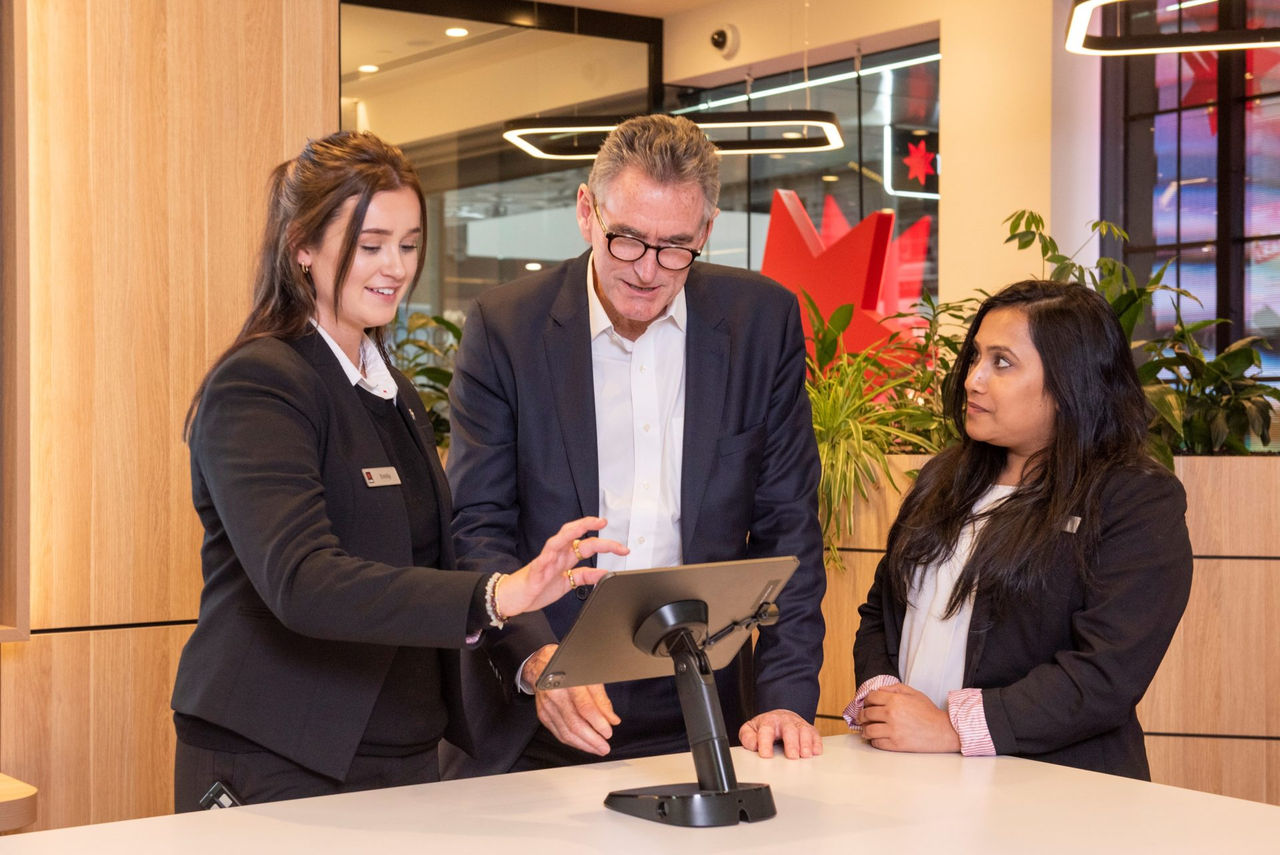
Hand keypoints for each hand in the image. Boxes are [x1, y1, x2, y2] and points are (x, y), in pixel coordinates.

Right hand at [496, 517, 627, 617]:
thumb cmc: (538, 587)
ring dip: (569, 533)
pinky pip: (540, 563)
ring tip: (581, 527)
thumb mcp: (568, 583)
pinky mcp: (534, 572)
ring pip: (557, 542)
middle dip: (588, 527)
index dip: (605, 544)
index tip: (621, 547)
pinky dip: (547, 559)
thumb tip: (604, 573)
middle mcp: (557, 555)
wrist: (514, 597)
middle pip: (573, 536)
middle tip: (603, 522)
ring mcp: (545, 562)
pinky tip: (552, 556)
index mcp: (565, 558)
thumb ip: (585, 577)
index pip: (587, 544)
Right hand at [522, 644, 619, 755]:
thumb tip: (612, 720)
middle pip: (574, 724)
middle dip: (592, 740)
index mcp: (569, 682)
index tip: (608, 732)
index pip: (584, 707)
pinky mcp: (543, 715)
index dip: (598, 722)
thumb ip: (601, 699)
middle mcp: (555, 695)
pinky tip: (583, 744)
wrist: (542, 665)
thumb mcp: (589, 677)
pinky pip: (558, 733)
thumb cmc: (568, 669)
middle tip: (605, 747)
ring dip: (584, 744)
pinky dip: (573, 742)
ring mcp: (547, 707)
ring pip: (566, 732)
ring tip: (597, 749)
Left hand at [739, 709, 822, 758]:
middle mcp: (785, 721)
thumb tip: (754, 745)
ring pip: (804, 731)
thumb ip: (748, 737)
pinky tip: (816, 752)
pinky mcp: (809, 730)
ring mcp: (798, 724)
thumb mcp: (751, 729)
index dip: (766, 743)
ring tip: (805, 755)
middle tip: (792, 756)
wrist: (780, 717)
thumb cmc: (766, 727)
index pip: (766, 730)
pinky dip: (817, 743)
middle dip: (791, 743)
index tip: (766, 755)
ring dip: (806, 743)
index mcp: (768, 721)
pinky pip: (815, 734)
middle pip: (789, 730)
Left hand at [857, 683, 960, 752]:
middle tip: (862, 718)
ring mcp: (893, 730)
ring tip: (866, 730)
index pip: (870, 697)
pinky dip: (874, 741)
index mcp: (895, 700)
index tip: (867, 704)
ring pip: (868, 730)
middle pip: (866, 714)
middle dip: (862, 716)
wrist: (942, 731)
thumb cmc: (929, 712)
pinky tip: (876, 738)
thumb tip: (879, 690)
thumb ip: (895, 688)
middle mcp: (891, 714)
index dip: (867, 700)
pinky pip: (876, 743)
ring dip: (865, 730)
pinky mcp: (896, 744)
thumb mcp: (913, 693)